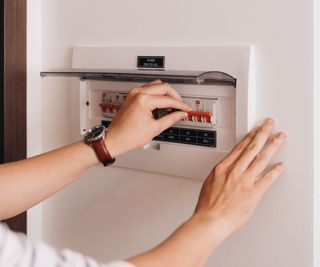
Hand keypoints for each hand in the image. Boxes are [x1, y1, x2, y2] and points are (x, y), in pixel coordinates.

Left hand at [105, 80, 191, 156]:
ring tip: (172, 106)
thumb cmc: (128, 136)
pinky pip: (148, 89)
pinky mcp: (132, 96)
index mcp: (143, 100)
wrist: (114, 140)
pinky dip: (157, 94)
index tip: (186, 109)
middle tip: (181, 106)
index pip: (168, 99)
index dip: (180, 105)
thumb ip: (171, 119)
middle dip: (174, 96)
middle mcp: (138, 93)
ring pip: (156, 85)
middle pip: (163, 87)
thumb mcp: (154, 128)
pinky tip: (161, 104)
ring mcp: (133, 93)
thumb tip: (180, 114)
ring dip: (166, 93)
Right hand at [194, 118, 286, 240]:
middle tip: (269, 124)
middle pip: (251, 148)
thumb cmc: (208, 205)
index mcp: (222, 168)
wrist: (210, 220)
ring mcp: (244, 181)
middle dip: (262, 133)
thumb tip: (226, 170)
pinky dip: (276, 171)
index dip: (249, 137)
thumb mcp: (210, 182)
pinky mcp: (253, 193)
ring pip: (261, 158)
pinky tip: (281, 165)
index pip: (239, 147)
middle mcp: (234, 171)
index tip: (255, 130)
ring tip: (279, 137)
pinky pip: (267, 179)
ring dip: (272, 146)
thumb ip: (220, 174)